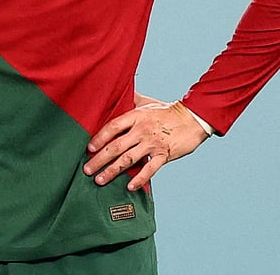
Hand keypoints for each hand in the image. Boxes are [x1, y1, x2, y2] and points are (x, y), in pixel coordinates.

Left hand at [83, 100, 209, 191]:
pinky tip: (129, 187)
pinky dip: (139, 179)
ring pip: (128, 159)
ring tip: (99, 180)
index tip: (89, 148)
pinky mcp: (164, 154)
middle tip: (87, 170)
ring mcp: (153, 143)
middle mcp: (142, 130)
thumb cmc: (166, 111)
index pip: (113, 127)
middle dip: (99, 159)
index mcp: (136, 116)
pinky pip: (149, 169)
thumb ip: (130, 100)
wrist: (192, 118)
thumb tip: (115, 93)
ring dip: (112, 171)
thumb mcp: (147, 102)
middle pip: (116, 146)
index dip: (99, 137)